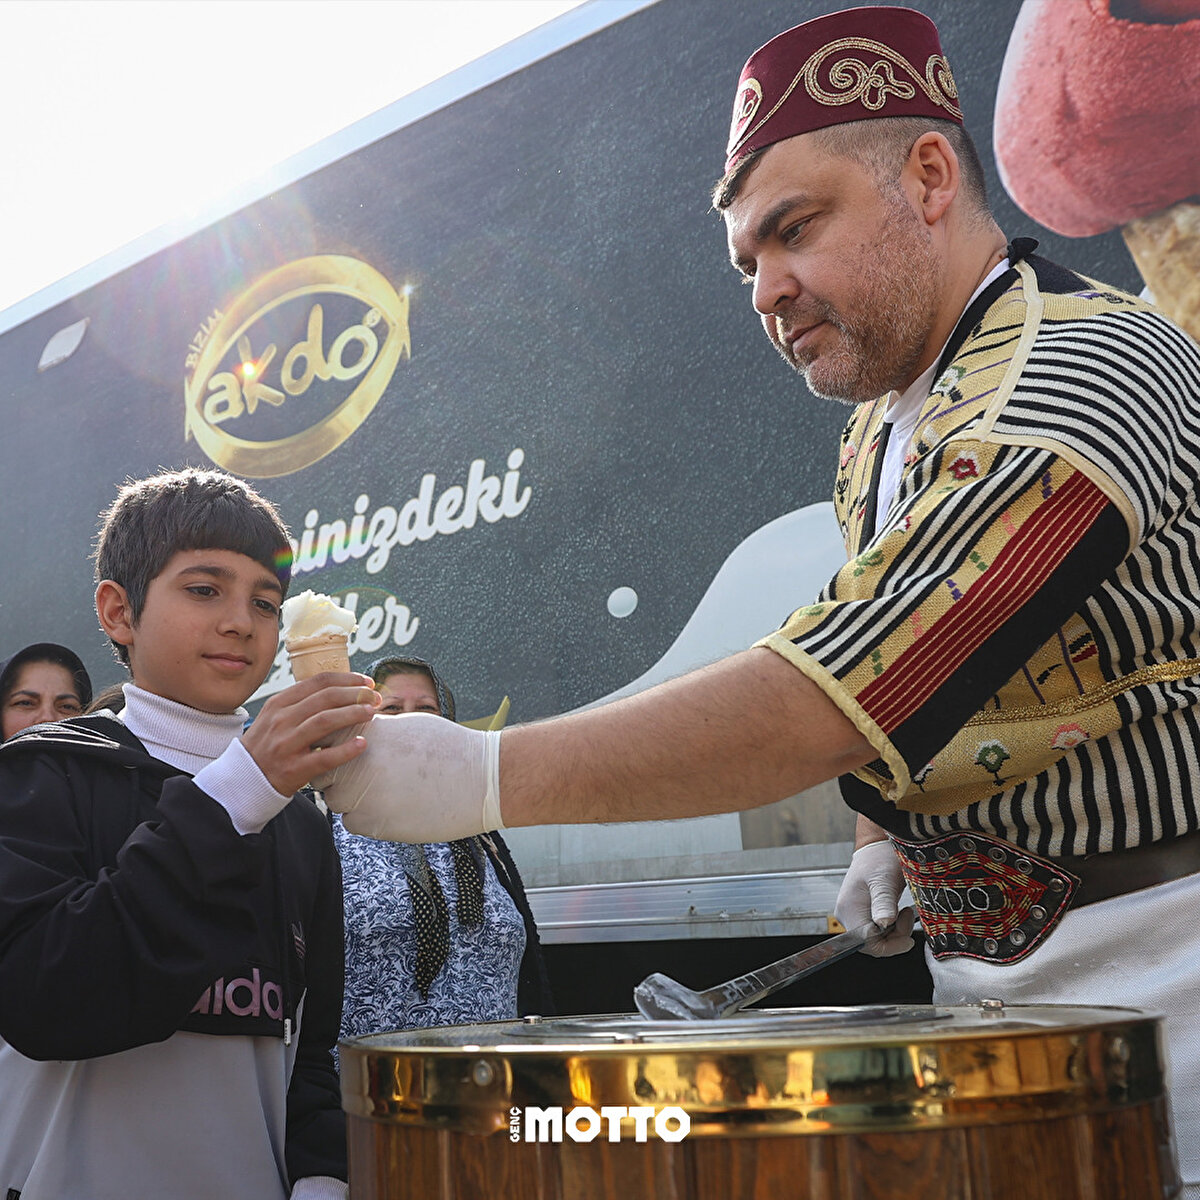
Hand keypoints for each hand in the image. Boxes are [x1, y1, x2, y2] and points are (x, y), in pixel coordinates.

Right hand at [240, 672, 379, 796]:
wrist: (244, 779)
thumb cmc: (267, 746)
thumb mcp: (275, 717)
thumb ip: (301, 703)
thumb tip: (340, 690)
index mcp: (279, 704)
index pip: (318, 682)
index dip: (346, 679)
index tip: (366, 682)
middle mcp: (281, 720)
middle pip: (325, 698)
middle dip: (355, 694)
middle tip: (374, 697)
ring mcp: (287, 744)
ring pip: (325, 721)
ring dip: (352, 714)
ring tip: (371, 712)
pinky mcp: (293, 768)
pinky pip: (324, 757)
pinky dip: (345, 750)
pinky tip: (362, 744)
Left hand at [319, 713, 502, 841]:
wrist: (478, 780)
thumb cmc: (448, 748)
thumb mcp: (406, 726)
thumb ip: (374, 732)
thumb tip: (357, 734)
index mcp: (361, 733)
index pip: (325, 743)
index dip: (336, 750)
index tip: (354, 755)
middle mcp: (353, 763)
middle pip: (324, 775)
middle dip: (340, 777)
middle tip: (371, 778)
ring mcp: (360, 795)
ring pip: (337, 801)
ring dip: (353, 799)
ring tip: (387, 793)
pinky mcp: (372, 823)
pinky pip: (352, 822)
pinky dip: (367, 818)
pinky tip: (393, 808)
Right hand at [834, 839, 914, 957]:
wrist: (877, 847)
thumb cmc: (881, 859)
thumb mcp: (886, 879)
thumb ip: (884, 902)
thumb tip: (883, 925)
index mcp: (849, 909)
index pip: (867, 944)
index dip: (890, 946)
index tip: (908, 937)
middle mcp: (846, 914)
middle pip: (871, 944)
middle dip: (894, 937)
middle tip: (907, 915)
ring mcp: (852, 914)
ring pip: (876, 940)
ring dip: (895, 931)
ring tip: (903, 910)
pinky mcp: (860, 914)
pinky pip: (877, 932)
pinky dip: (891, 926)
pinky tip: (897, 912)